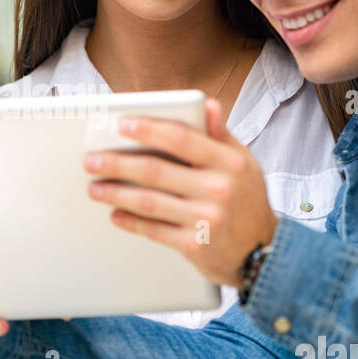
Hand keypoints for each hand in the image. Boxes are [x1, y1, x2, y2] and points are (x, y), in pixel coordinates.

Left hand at [83, 98, 277, 286]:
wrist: (265, 253)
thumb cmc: (247, 202)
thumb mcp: (243, 163)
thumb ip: (221, 134)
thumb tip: (208, 105)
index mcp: (228, 162)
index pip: (181, 137)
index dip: (147, 129)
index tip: (121, 124)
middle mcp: (219, 189)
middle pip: (156, 170)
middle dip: (117, 164)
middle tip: (92, 160)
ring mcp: (207, 219)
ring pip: (149, 202)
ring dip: (116, 194)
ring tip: (95, 188)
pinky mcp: (195, 246)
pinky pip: (154, 231)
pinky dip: (131, 222)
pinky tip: (115, 215)